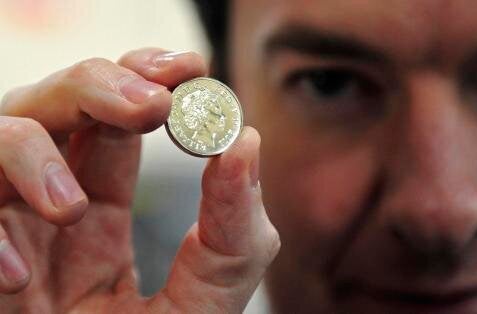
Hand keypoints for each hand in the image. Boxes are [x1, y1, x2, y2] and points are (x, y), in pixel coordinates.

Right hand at [0, 48, 279, 312]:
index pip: (113, 116)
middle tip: (152, 104)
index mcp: (101, 207)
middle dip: (98, 85)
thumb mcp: (208, 299)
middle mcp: (47, 205)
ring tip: (75, 210)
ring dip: (30, 155)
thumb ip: (234, 231)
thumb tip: (247, 142)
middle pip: (55, 103)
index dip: (143, 79)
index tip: (190, 70)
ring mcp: (6, 230)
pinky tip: (21, 280)